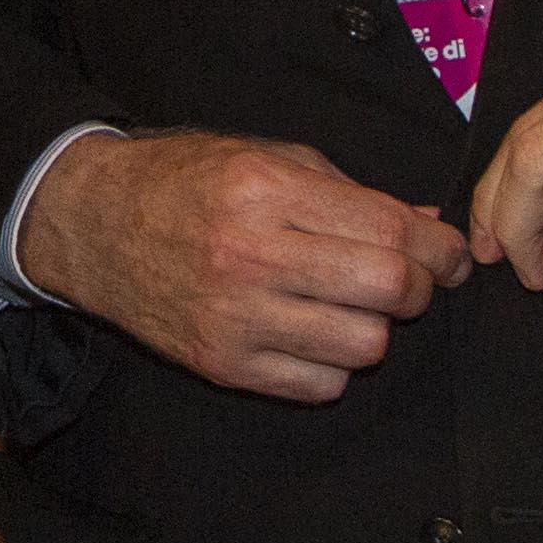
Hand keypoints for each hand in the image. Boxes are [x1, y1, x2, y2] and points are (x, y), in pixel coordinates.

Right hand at [12, 128, 471, 401]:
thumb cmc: (183, 181)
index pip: (390, 231)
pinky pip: (321, 385)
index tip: (452, 254)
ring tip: (353, 306)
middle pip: (388, 288)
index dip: (440, 247)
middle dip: (420, 286)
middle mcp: (251, 256)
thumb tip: (428, 226)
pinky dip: (334, 364)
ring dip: (376, 327)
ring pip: (364, 346)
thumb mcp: (266, 158)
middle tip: (412, 279)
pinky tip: (314, 333)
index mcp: (266, 191)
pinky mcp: (222, 364)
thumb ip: (349, 193)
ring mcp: (235, 318)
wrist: (91, 223)